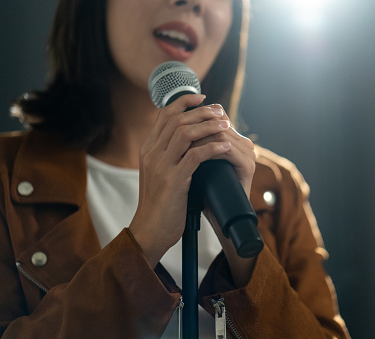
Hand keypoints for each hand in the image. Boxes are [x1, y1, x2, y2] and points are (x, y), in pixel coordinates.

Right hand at [128, 94, 253, 267]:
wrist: (151, 230)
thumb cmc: (161, 203)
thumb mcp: (159, 174)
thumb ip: (169, 155)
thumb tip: (189, 138)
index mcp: (148, 149)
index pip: (164, 115)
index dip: (184, 102)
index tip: (203, 98)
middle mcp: (152, 153)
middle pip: (176, 119)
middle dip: (201, 111)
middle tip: (221, 111)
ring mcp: (161, 166)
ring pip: (185, 133)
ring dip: (209, 126)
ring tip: (226, 125)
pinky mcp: (173, 181)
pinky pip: (195, 156)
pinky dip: (213, 148)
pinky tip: (226, 146)